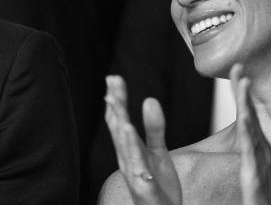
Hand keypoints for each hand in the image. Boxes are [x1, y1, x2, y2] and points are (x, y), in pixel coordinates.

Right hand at [104, 75, 181, 204]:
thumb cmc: (158, 186)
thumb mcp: (158, 153)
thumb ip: (154, 128)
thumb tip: (149, 99)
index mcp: (129, 151)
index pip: (119, 121)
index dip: (116, 100)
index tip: (113, 78)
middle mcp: (127, 161)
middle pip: (119, 131)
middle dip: (115, 107)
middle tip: (112, 83)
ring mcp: (135, 176)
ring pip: (127, 151)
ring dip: (122, 131)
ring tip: (120, 109)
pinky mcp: (146, 191)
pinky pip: (141, 174)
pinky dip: (136, 159)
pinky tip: (135, 143)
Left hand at [231, 64, 270, 204]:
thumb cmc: (264, 199)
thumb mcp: (256, 171)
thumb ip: (254, 153)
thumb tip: (251, 138)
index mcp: (259, 149)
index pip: (248, 116)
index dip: (243, 94)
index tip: (237, 70)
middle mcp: (262, 152)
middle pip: (250, 116)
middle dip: (244, 91)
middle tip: (238, 65)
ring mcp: (260, 163)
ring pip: (252, 130)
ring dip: (247, 105)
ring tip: (242, 83)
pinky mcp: (255, 178)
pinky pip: (251, 153)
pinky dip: (248, 134)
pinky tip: (244, 119)